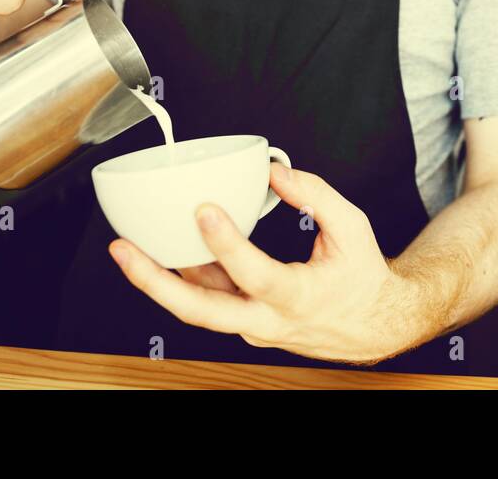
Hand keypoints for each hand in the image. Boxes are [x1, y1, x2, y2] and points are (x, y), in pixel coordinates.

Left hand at [109, 162, 422, 364]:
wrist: (375, 326)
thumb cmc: (363, 277)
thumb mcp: (353, 228)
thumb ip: (315, 195)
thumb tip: (274, 171)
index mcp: (300, 297)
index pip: (257, 275)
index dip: (227, 245)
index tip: (204, 210)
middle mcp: (268, 320)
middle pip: (202, 311)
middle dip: (155, 282)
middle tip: (122, 250)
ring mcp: (252, 326)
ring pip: (197, 309)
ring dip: (158, 280)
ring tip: (125, 248)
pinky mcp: (244, 322)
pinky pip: (207, 301)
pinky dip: (182, 278)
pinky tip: (161, 250)